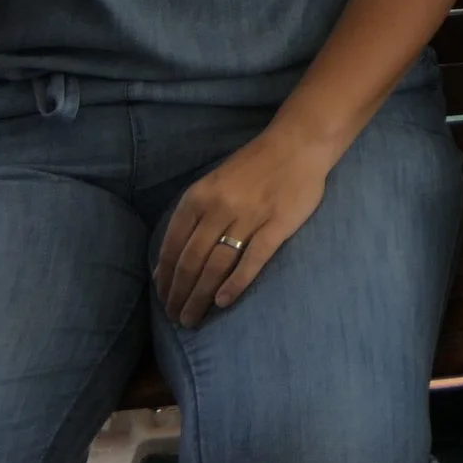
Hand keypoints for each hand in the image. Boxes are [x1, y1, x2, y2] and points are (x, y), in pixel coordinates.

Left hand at [153, 127, 333, 326]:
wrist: (298, 143)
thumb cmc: (253, 166)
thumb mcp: (212, 184)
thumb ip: (191, 218)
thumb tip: (165, 265)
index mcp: (198, 196)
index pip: (173, 247)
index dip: (166, 279)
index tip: (164, 301)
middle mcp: (219, 207)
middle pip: (191, 261)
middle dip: (180, 295)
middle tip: (177, 319)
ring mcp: (249, 216)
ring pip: (216, 265)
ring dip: (200, 296)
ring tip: (193, 319)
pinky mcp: (278, 224)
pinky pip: (252, 260)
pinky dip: (235, 283)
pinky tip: (223, 301)